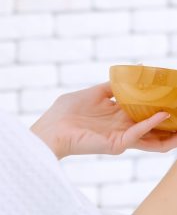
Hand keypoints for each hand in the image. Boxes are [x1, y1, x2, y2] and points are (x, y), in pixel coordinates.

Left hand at [30, 82, 176, 159]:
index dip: (160, 107)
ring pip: (152, 137)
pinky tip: (162, 115)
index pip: (145, 113)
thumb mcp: (95, 92)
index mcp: (117, 116)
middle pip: (153, 128)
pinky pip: (137, 134)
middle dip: (171, 123)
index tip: (172, 99)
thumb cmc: (67, 111)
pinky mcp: (115, 144)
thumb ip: (115, 85)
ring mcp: (120, 137)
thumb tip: (136, 70)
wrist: (51, 127)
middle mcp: (122, 127)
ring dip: (169, 131)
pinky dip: (151, 125)